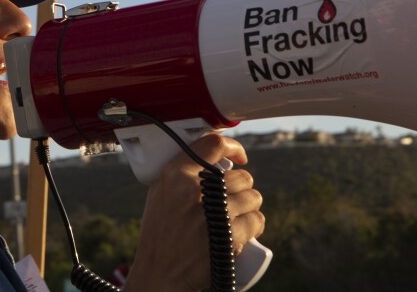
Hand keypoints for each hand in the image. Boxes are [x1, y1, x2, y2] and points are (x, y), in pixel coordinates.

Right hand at [123, 134, 264, 291]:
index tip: (240, 157)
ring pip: (253, 197)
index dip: (234, 148)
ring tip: (236, 216)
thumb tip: (214, 162)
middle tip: (233, 199)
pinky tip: (245, 229)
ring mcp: (214, 213)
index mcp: (176, 174)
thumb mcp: (160, 193)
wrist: (160, 272)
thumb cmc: (159, 234)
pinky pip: (257, 220)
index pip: (214, 145)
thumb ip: (182, 173)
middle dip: (242, 188)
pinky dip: (254, 225)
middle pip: (241, 176)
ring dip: (250, 206)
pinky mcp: (230, 236)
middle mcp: (195, 189)